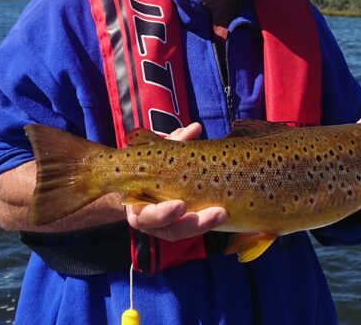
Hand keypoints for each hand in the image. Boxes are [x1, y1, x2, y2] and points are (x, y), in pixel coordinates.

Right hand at [125, 122, 228, 240]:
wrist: (142, 180)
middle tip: (218, 212)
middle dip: (194, 223)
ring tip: (224, 212)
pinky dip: (207, 221)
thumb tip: (194, 128)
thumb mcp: (157, 154)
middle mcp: (150, 222)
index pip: (146, 217)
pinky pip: (194, 228)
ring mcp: (166, 226)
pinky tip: (224, 211)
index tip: (181, 205)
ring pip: (184, 232)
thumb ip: (173, 143)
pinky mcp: (180, 225)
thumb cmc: (147, 166)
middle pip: (171, 231)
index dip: (163, 213)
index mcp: (136, 206)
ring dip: (205, 224)